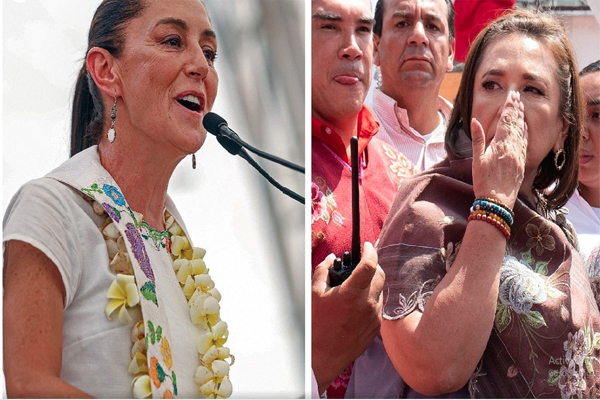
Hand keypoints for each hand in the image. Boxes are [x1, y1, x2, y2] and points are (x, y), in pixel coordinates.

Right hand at [311, 242, 384, 393]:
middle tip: (362, 263)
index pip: (370, 265)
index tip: (366, 245)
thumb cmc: (315, 325)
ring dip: (373, 283)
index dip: (370, 251)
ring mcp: (374, 317)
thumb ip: (324, 270)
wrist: (321, 356)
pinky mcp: (376, 328)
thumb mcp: (314, 293)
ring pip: (381, 291)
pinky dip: (372, 299)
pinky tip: (358, 302)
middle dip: (373, 265)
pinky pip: (378, 306)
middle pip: (380, 275)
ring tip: (357, 285)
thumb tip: (333, 258)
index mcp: (352, 294)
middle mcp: (368, 305)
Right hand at [471, 90, 527, 207]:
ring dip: (521, 118)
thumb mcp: (477, 159)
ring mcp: (519, 154)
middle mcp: (513, 147)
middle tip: (517, 96)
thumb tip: (475, 121)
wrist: (497, 200)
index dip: (509, 108)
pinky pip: (525, 142)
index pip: (507, 121)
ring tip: (521, 107)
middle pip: (516, 124)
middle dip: (516, 109)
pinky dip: (525, 132)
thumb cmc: (484, 181)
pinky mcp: (521, 162)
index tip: (511, 96)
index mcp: (501, 144)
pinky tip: (525, 127)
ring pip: (522, 132)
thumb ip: (478, 139)